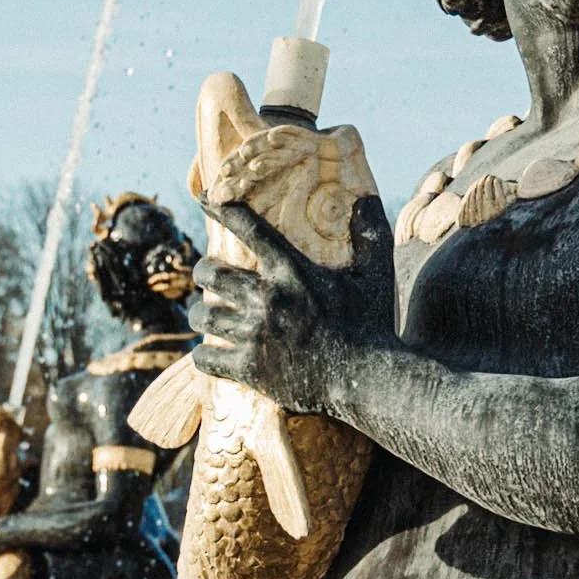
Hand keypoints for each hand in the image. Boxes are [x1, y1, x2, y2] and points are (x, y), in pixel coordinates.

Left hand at [193, 194, 393, 412]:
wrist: (367, 380)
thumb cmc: (372, 325)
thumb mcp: (377, 275)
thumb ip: (370, 234)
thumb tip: (365, 199)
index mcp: (293, 272)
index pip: (249, 229)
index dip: (222, 210)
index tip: (206, 200)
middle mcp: (268, 299)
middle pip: (209, 274)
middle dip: (203, 271)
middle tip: (209, 275)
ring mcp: (256, 335)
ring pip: (202, 315)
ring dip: (201, 312)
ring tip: (207, 314)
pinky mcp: (250, 368)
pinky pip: (204, 356)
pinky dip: (204, 354)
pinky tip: (213, 352)